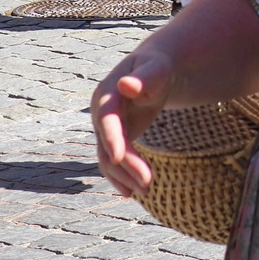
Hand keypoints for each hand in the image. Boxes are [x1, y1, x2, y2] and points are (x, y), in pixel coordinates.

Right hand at [91, 47, 176, 197]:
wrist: (152, 72)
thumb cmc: (157, 67)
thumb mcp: (156, 69)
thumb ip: (144, 78)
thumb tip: (126, 84)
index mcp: (107, 93)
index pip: (106, 119)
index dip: (111, 138)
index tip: (119, 157)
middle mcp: (100, 113)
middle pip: (108, 143)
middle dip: (126, 165)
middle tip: (148, 184)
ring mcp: (104, 128)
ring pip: (108, 158)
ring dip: (124, 176)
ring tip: (146, 192)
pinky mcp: (113, 138)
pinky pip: (112, 161)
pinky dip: (121, 177)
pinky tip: (131, 192)